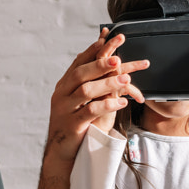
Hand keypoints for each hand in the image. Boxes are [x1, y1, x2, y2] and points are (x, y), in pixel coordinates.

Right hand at [44, 28, 148, 163]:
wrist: (62, 151)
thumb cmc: (75, 123)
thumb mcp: (80, 100)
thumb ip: (89, 81)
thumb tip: (104, 59)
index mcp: (64, 85)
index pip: (78, 62)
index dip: (93, 50)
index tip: (108, 38)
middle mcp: (62, 95)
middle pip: (80, 74)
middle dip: (100, 64)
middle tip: (118, 58)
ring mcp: (65, 110)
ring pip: (85, 91)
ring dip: (107, 83)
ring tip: (126, 79)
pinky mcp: (72, 125)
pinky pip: (89, 112)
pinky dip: (107, 105)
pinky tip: (121, 103)